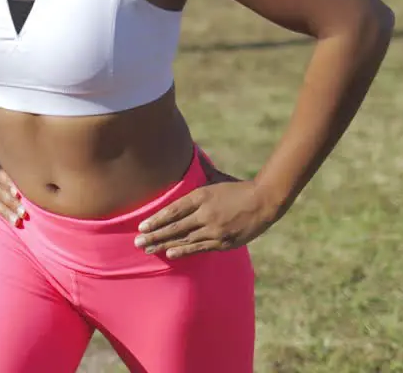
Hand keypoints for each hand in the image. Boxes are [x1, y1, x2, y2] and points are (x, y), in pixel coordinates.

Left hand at [133, 154, 277, 259]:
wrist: (264, 201)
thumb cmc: (238, 188)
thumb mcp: (216, 177)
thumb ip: (200, 170)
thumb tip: (189, 150)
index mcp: (201, 196)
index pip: (173, 211)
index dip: (156, 220)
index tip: (142, 227)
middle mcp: (205, 214)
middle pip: (174, 227)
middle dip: (154, 236)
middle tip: (138, 243)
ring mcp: (214, 229)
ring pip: (184, 240)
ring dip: (164, 245)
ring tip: (148, 249)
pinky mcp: (223, 242)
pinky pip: (199, 248)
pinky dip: (184, 251)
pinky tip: (170, 253)